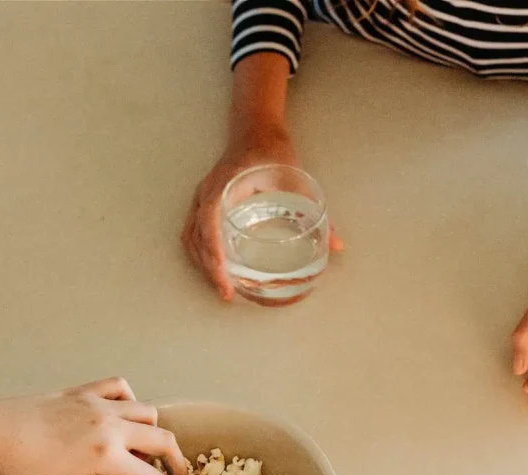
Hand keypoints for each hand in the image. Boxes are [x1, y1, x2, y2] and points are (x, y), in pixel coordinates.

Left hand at [0, 377, 186, 474]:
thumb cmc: (18, 467)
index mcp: (106, 454)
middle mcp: (110, 424)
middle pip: (164, 441)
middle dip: (178, 467)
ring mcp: (97, 404)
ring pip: (148, 412)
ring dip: (155, 434)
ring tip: (147, 455)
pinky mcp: (82, 392)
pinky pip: (120, 388)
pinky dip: (130, 402)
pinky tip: (121, 420)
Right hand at [182, 127, 342, 300]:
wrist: (254, 129)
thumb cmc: (272, 151)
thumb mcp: (296, 180)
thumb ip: (317, 213)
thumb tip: (337, 245)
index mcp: (224, 185)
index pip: (210, 221)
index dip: (214, 250)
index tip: (223, 273)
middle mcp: (206, 193)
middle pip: (196, 237)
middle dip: (209, 269)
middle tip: (228, 293)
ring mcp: (201, 199)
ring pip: (190, 239)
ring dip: (202, 265)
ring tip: (222, 288)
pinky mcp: (202, 204)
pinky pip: (192, 233)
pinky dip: (199, 254)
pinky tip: (213, 270)